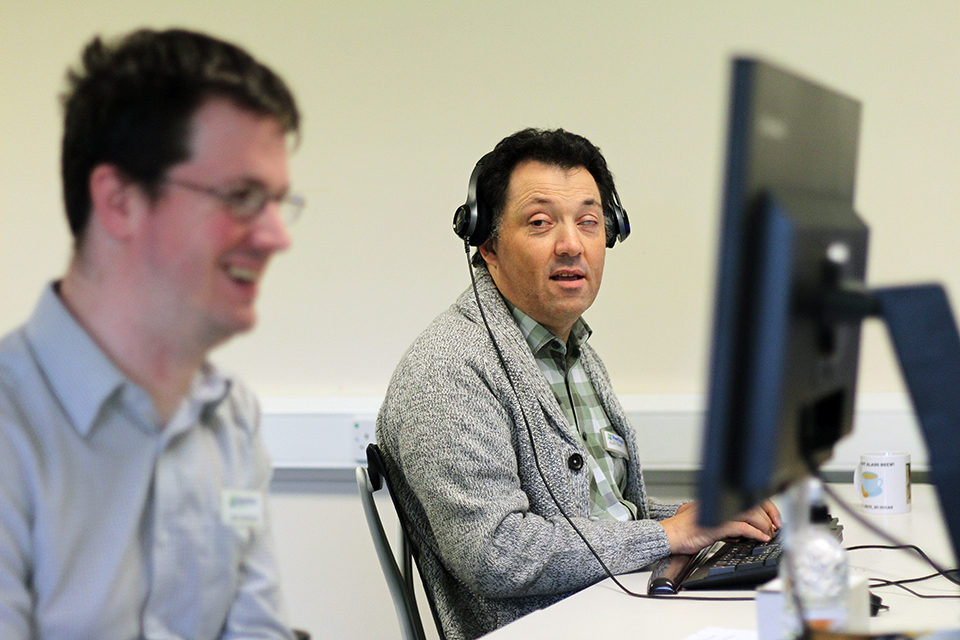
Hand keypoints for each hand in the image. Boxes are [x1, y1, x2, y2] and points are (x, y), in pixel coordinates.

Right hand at [660, 500, 780, 554]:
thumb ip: (725, 523)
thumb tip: (742, 530)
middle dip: (769, 514)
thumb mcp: (707, 522)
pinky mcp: (715, 526)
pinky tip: (760, 538)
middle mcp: (717, 503)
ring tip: (768, 534)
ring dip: (763, 524)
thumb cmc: (683, 531)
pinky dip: (755, 533)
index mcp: (716, 499)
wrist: (668, 536)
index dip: (764, 506)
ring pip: (749, 513)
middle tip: (776, 526)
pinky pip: (741, 527)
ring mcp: (716, 514)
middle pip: (751, 502)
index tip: (773, 518)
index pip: (746, 495)